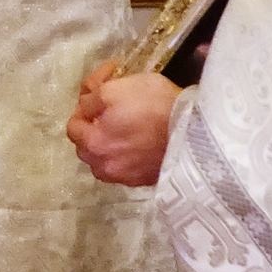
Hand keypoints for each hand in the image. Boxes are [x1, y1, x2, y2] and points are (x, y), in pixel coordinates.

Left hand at [66, 66, 179, 186]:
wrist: (197, 131)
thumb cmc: (154, 105)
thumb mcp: (115, 90)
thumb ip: (91, 98)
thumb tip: (84, 103)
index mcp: (94, 145)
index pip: (73, 127)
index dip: (82, 108)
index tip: (96, 97)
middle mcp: (107, 167)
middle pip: (87, 147)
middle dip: (92, 130)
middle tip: (108, 112)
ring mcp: (128, 178)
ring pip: (107, 161)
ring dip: (109, 146)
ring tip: (124, 131)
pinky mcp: (149, 182)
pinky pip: (129, 168)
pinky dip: (129, 156)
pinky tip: (141, 145)